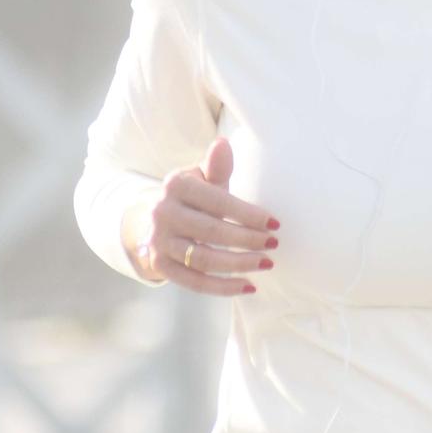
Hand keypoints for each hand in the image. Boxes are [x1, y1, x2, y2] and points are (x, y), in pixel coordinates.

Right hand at [126, 138, 277, 296]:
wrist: (157, 220)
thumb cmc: (194, 196)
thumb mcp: (204, 177)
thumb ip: (217, 166)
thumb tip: (223, 145)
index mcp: (176, 184)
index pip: (217, 201)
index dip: (248, 214)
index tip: (275, 224)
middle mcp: (163, 212)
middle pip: (212, 232)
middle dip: (247, 240)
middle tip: (273, 245)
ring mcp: (159, 241)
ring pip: (204, 260)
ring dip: (239, 265)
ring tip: (266, 263)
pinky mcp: (160, 266)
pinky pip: (195, 282)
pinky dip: (223, 287)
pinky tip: (249, 286)